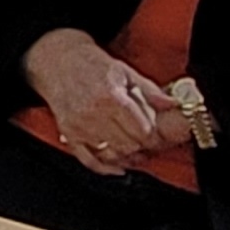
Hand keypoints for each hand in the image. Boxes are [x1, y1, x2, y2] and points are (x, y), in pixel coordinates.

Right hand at [23, 29, 172, 174]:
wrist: (57, 60)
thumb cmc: (91, 64)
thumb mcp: (124, 71)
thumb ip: (150, 90)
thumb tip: (173, 104)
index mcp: (111, 96)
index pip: (142, 130)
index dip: (153, 136)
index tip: (157, 136)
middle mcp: (94, 113)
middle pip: (129, 145)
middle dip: (142, 147)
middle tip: (147, 144)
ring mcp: (79, 125)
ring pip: (112, 155)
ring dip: (127, 158)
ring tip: (135, 154)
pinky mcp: (68, 133)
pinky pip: (88, 159)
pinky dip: (104, 168)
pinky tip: (117, 167)